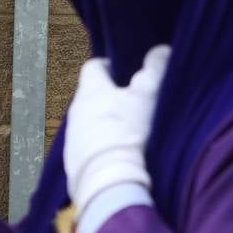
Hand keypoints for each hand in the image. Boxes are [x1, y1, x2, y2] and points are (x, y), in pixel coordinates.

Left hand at [64, 45, 169, 211]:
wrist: (110, 182)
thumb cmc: (130, 132)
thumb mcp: (148, 96)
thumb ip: (155, 69)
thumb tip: (160, 50)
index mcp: (89, 91)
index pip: (92, 67)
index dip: (109, 66)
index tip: (125, 71)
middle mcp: (75, 112)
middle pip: (91, 96)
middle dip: (110, 97)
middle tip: (134, 102)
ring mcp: (72, 139)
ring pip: (89, 122)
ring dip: (105, 123)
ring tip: (130, 131)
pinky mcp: (74, 164)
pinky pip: (88, 148)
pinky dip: (102, 147)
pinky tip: (120, 155)